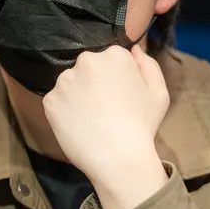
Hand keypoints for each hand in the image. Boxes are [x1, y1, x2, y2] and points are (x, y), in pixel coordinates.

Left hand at [43, 45, 170, 208]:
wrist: (119, 158)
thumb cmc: (142, 126)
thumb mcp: (159, 93)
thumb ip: (148, 64)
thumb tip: (133, 49)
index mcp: (114, 55)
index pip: (109, 58)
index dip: (114, 78)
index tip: (118, 95)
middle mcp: (86, 61)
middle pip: (87, 68)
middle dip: (93, 83)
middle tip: (103, 108)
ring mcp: (65, 81)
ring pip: (70, 84)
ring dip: (77, 96)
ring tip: (90, 119)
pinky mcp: (50, 100)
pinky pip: (56, 102)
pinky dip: (64, 112)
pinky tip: (78, 126)